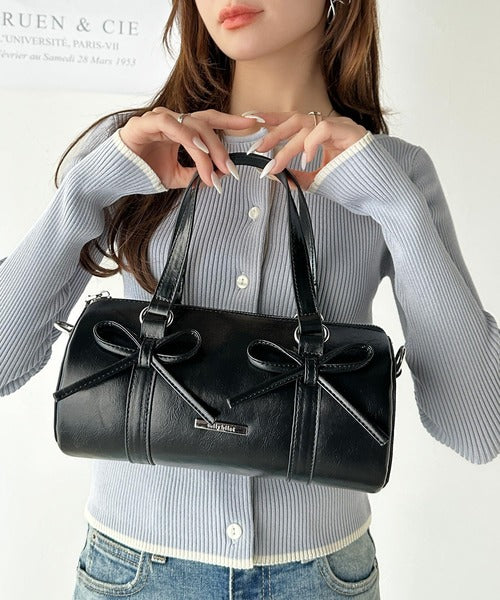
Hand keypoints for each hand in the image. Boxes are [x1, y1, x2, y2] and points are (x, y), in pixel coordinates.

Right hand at [118, 107, 251, 189]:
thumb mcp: (176, 177)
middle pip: (205, 124)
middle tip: (231, 169)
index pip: (210, 120)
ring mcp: (158, 119)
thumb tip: (217, 176)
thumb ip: (194, 174)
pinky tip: (199, 154)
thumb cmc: (143, 173)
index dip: (232, 121)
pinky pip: (172, 126)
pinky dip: (189, 140)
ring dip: (207, 148)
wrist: (114, 178)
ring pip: (192, 125)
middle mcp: (172, 120)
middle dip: (222, 146)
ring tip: (216, 169)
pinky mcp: (144, 123)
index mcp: (180, 129)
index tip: (254, 125)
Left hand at [246, 111, 368, 190]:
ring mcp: (342, 127)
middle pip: (295, 119)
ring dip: (286, 146)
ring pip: (306, 126)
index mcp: (322, 134)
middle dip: (272, 133)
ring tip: (275, 165)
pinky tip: (306, 159)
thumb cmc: (351, 186)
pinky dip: (311, 143)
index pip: (292, 121)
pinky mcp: (352, 133)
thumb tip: (272, 175)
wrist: (381, 194)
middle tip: (255, 149)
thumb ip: (296, 176)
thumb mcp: (316, 181)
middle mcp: (331, 125)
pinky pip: (324, 129)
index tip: (249, 120)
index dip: (271, 118)